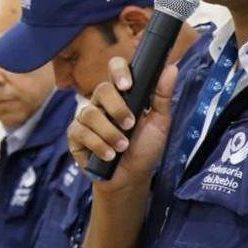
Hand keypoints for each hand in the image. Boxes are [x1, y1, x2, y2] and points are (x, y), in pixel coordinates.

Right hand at [67, 57, 177, 192]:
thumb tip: (171, 68)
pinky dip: (98, 145)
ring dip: (110, 132)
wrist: (131, 178)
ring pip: (90, 113)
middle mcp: (102, 102)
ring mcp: (86, 118)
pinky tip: (109, 155)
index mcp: (122, 94)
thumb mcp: (159, 123)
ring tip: (122, 147)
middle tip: (130, 125)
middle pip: (102, 89)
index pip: (116, 68)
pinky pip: (80, 131)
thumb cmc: (145, 148)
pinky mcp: (75, 135)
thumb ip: (163, 96)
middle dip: (117, 109)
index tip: (127, 85)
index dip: (119, 71)